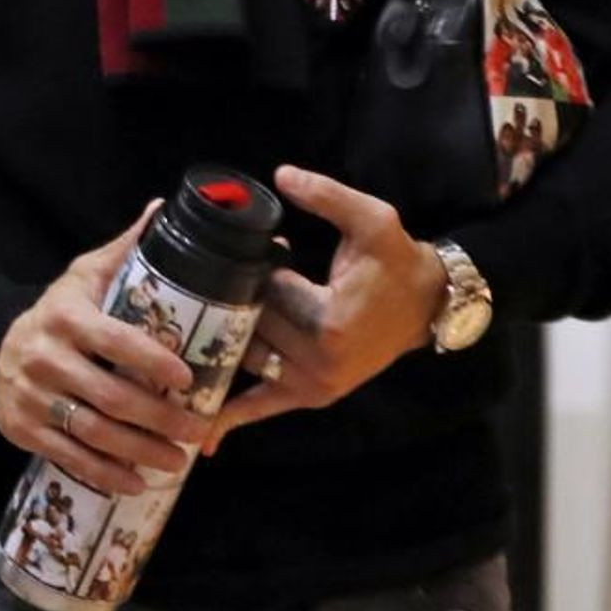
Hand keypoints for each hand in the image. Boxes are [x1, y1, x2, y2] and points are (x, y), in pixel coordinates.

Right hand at [0, 202, 210, 499]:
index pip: (114, 341)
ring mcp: (32, 396)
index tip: (189, 378)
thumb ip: (126, 249)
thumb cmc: (59, 311)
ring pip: (93, 432)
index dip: (152, 362)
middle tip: (199, 428)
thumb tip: (165, 208)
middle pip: (111, 396)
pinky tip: (138, 480)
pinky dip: (107, 473)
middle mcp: (44, 356)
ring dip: (141, 451)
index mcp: (66, 316)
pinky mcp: (23, 428)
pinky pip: (70, 457)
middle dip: (161, 418)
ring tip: (178, 458)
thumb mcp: (85, 275)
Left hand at [207, 165, 448, 447]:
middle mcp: (318, 361)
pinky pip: (262, 408)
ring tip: (182, 331)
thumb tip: (281, 174)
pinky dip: (231, 419)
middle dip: (235, 302)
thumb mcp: (371, 219)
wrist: (428, 304)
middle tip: (229, 280)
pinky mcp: (311, 396)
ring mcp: (312, 385)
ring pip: (246, 358)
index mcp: (329, 320)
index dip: (255, 270)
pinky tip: (201, 437)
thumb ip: (326, 196)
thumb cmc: (397, 261)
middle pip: (250, 327)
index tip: (262, 254)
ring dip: (219, 343)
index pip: (266, 294)